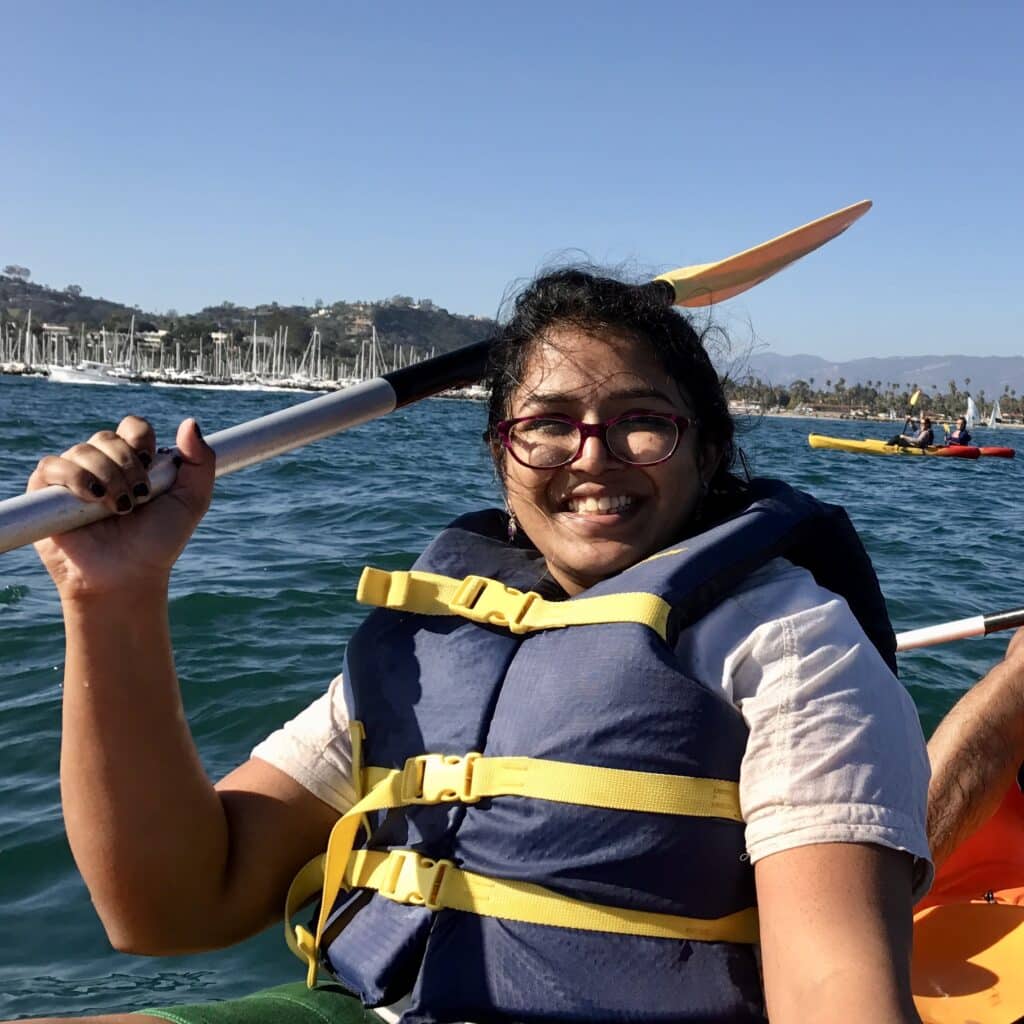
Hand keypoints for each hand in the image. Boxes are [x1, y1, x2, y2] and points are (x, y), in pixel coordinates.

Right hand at [27, 416, 214, 599]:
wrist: (128, 575)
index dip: (140, 439)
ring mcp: (74, 478)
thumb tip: (190, 422)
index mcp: (134, 462)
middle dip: (128, 465)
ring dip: (107, 476)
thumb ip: (200, 462)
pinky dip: (74, 478)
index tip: (151, 464)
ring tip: (119, 508)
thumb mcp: (192, 500)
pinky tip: (93, 499)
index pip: (132, 427)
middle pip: (107, 437)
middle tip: (139, 497)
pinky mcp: (45, 494)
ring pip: (82, 450)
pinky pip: (51, 466)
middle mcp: (102, 465)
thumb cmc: (158, 541)